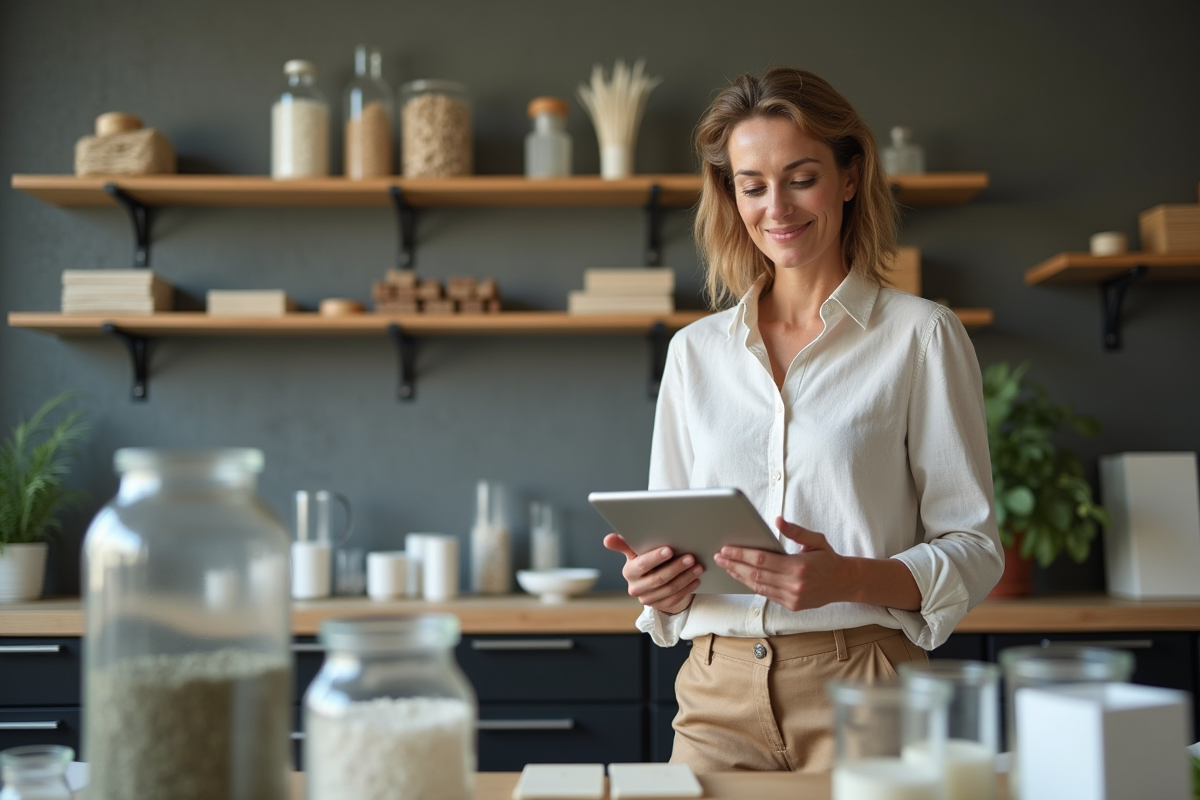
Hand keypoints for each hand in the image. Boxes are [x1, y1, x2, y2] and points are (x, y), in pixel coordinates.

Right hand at [603, 533, 702, 615]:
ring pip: (669, 589)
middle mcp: (635, 588)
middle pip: (658, 579)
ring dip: (685, 577)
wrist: (653, 581)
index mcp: (629, 571)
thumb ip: (624, 544)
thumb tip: (608, 539)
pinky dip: (687, 588)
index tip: (670, 550)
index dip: (655, 558)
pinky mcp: (659, 607)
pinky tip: (696, 579)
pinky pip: (675, 598)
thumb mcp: (636, 551)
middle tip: (691, 557)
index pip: (641, 565)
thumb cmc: (645, 560)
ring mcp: (647, 599)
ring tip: (698, 566)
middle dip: (676, 567)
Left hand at [713, 517, 851, 610]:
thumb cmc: (828, 558)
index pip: (761, 559)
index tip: (726, 549)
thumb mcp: (815, 539)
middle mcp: (794, 584)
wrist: (844, 583)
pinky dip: (752, 585)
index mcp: (798, 566)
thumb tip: (777, 520)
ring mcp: (792, 597)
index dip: (741, 554)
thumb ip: (795, 530)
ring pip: (758, 587)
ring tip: (726, 566)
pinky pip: (766, 594)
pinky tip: (742, 576)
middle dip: (734, 565)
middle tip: (719, 557)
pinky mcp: (791, 605)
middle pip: (755, 574)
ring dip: (739, 576)